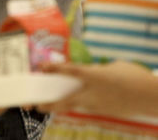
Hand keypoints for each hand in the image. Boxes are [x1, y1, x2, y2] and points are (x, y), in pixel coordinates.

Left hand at [36, 61, 157, 116]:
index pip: (70, 71)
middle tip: (34, 105)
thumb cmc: (134, 77)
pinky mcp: (104, 112)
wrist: (153, 98)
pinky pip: (86, 107)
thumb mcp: (113, 67)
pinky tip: (72, 103)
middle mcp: (93, 92)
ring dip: (60, 105)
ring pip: (74, 105)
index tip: (41, 67)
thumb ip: (97, 69)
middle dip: (48, 103)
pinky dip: (78, 105)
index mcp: (95, 76)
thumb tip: (90, 71)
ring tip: (46, 105)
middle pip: (65, 99)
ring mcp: (98, 104)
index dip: (54, 68)